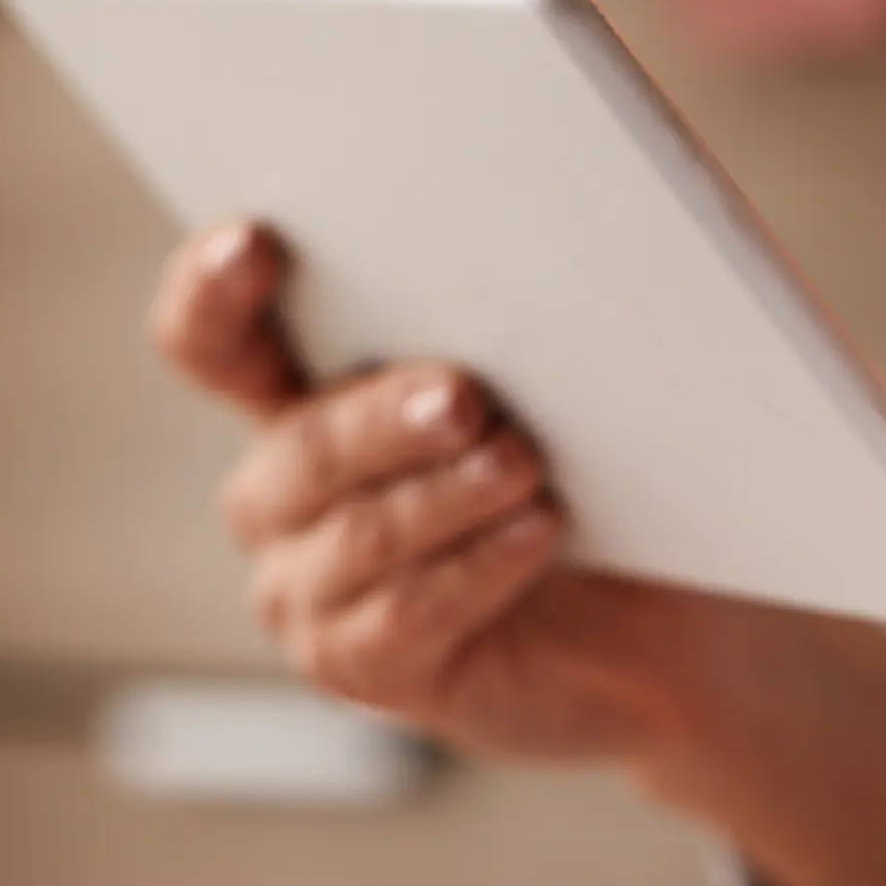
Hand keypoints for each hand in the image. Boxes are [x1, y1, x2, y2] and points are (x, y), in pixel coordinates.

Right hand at [148, 221, 885, 885]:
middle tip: (465, 395)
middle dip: (384, 414)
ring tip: (526, 466)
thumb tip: (567, 218)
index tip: (261, 239)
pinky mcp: (362, 668)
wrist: (671, 629)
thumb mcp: (571, 385)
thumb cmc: (612, 482)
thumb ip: (533, 312)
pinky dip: (476, 569)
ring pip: (358, 533)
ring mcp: (309, 588)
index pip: (215, 339)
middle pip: (302, 442)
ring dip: (446, 495)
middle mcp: (284, 493)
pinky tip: (538, 534)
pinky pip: (403, 616)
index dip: (213, 288)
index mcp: (307, 395)